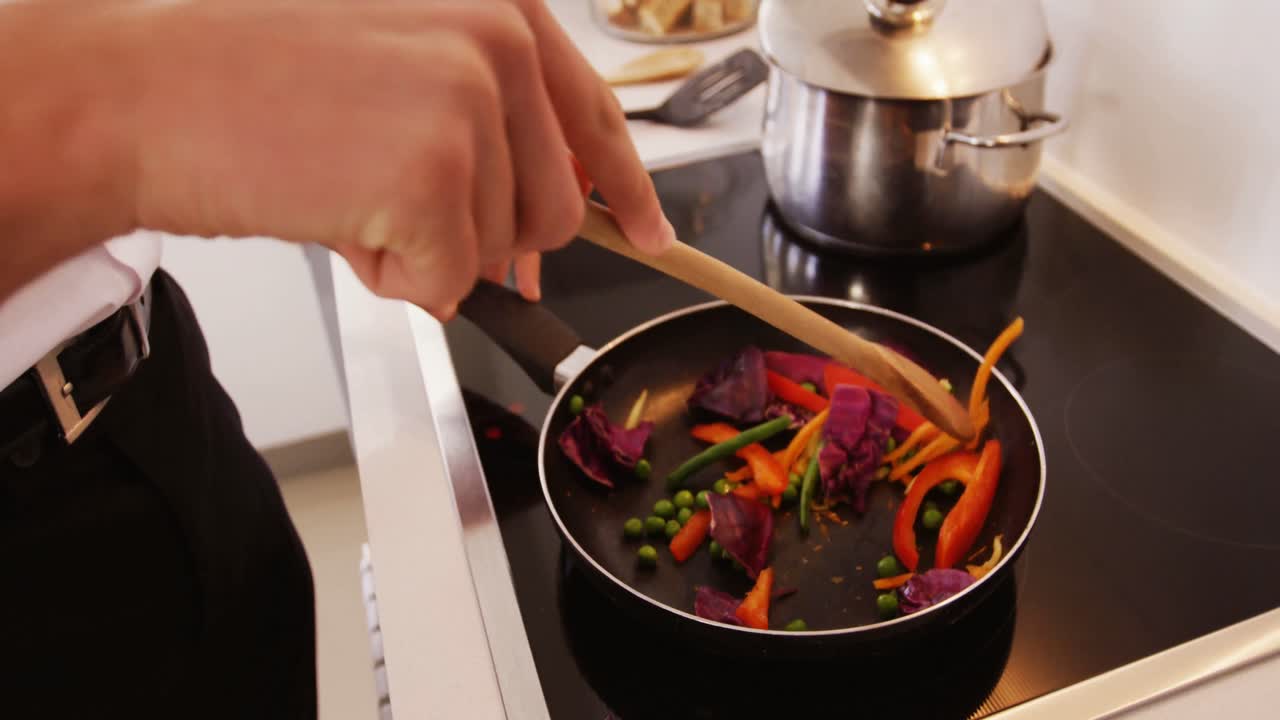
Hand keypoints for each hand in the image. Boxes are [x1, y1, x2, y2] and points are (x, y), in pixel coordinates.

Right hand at [120, 0, 673, 317]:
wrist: (145, 91)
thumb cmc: (253, 83)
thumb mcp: (400, 74)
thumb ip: (490, 133)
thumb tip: (546, 224)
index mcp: (497, 10)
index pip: (595, 115)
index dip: (626, 186)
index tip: (649, 231)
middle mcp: (498, 42)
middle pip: (554, 210)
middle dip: (481, 234)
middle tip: (396, 205)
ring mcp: (470, 104)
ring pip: (502, 252)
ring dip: (425, 249)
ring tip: (349, 192)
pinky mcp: (434, 174)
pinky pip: (448, 285)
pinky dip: (391, 279)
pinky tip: (338, 221)